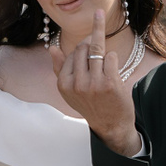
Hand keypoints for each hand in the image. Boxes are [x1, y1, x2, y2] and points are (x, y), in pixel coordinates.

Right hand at [52, 5, 141, 154]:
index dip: (83, 47)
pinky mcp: (110, 82)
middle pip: (83, 48)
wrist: (111, 125)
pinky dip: (113, 57)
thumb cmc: (90, 105)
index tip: (90, 44)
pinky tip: (113, 66)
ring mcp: (94, 83)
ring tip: (107, 56)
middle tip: (99, 40)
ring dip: (104, 49)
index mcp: (64, 84)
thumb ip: (59, 68)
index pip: (72, 53)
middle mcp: (77, 84)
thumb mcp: (69, 91)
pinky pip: (111, 56)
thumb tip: (53, 48)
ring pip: (98, 50)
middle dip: (92, 41)